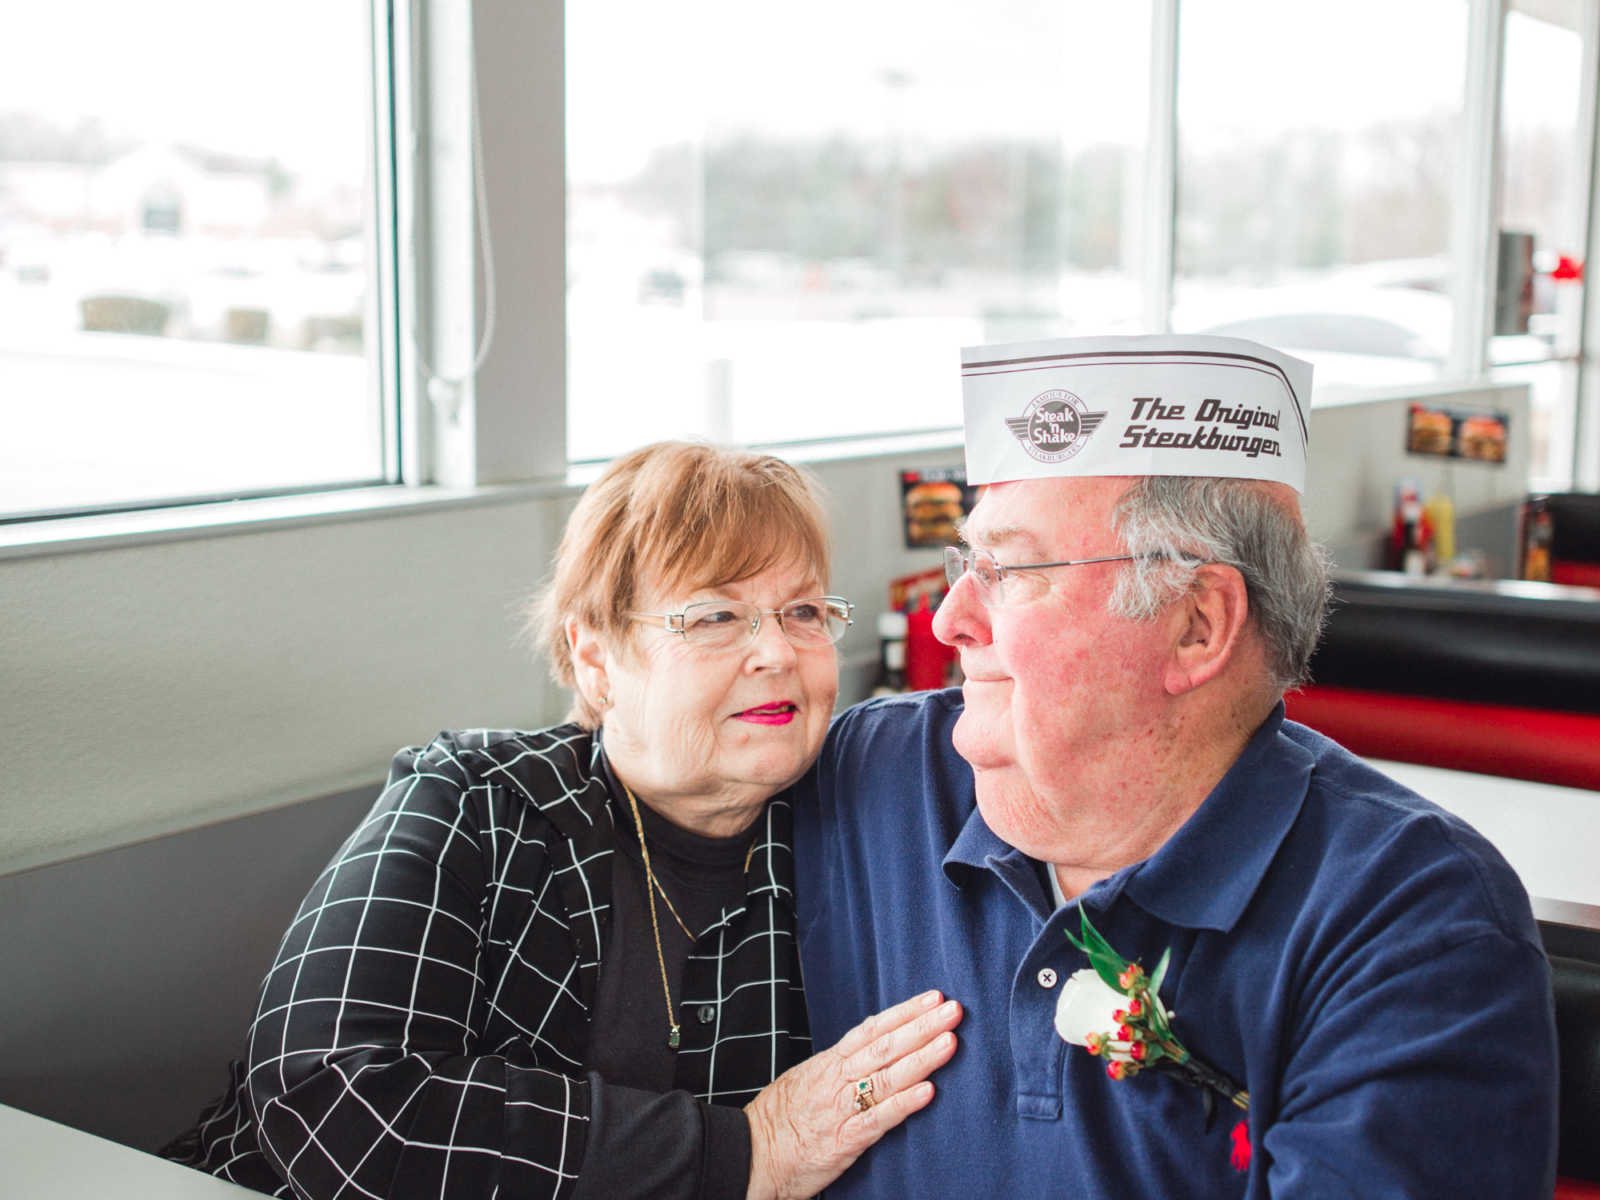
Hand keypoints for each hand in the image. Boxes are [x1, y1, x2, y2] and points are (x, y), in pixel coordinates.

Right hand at [744, 989, 961, 1199]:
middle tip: (954, 1010)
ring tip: (951, 1042)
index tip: (933, 998)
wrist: (750, 1154)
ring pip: (887, 1077)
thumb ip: (838, 1067)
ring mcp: (841, 1108)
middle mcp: (837, 1079)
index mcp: (828, 1063)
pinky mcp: (843, 1139)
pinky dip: (904, 1104)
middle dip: (922, 1026)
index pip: (872, 1029)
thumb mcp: (806, 1080)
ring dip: (922, 1058)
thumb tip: (868, 1051)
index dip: (904, 1012)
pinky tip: (928, 1092)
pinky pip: (878, 1118)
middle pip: (886, 1046)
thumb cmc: (778, 1120)